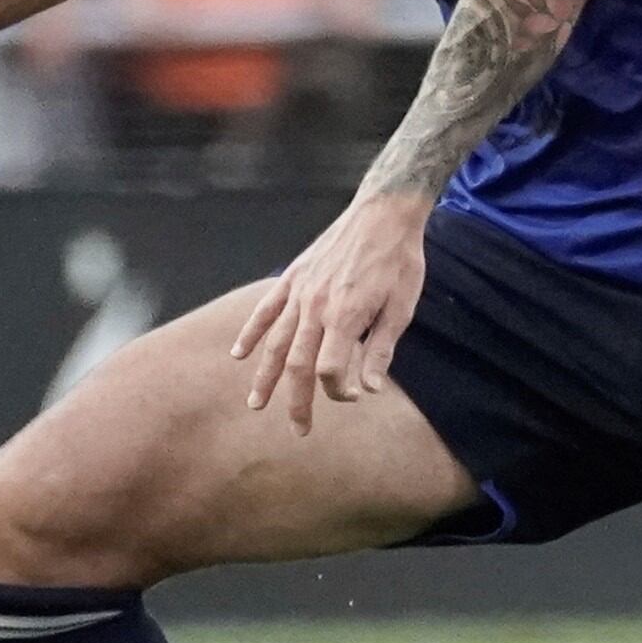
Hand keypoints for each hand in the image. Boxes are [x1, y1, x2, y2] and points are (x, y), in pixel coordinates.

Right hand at [229, 189, 435, 431]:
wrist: (384, 212)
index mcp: (345, 317)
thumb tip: (369, 389)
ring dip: (264, 377)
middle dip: (296, 402)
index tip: (353, 396)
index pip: (330, 370)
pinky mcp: (293, 276)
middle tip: (298, 430)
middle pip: (297, 365)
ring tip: (256, 404)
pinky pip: (265, 309)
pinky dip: (250, 332)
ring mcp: (300, 291)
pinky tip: (239, 354)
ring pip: (275, 342)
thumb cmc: (399, 261)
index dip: (339, 391)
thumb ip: (381, 350)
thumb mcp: (402, 308)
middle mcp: (316, 307)